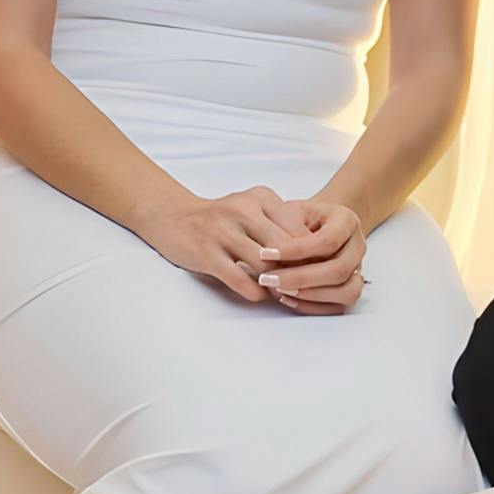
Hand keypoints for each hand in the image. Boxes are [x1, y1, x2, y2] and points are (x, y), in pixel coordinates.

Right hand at [137, 183, 321, 302]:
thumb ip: (281, 226)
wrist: (173, 217)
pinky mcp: (205, 253)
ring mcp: (222, 230)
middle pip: (287, 248)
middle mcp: (243, 209)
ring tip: (284, 294)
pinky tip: (259, 295)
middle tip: (307, 289)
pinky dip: (255, 292)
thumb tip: (316, 258)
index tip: (320, 271)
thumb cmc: (222, 219)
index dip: (313, 254)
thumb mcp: (253, 210)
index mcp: (261, 197)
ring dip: (278, 285)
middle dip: (300, 272)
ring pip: (266, 265)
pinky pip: (240, 279)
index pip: (299, 229)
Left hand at [256, 193, 367, 312]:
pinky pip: (338, 307)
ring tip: (280, 290)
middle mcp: (357, 247)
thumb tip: (276, 257)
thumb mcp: (289, 212)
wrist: (312, 225)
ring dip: (311, 295)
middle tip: (269, 279)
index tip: (266, 254)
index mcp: (346, 221)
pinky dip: (312, 306)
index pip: (327, 241)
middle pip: (339, 270)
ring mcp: (357, 270)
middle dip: (301, 278)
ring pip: (346, 292)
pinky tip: (288, 298)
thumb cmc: (298, 218)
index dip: (297, 251)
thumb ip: (286, 230)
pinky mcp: (349, 289)